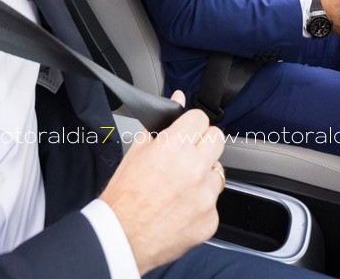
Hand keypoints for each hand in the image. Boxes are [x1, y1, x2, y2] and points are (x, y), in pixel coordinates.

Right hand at [99, 91, 225, 273]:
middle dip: (203, 144)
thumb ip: (161, 125)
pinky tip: (181, 208)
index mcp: (174, 146)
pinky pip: (213, 202)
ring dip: (204, 175)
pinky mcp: (210, 219)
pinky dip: (201, 204)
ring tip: (180, 187)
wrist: (121, 238)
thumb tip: (178, 100)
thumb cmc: (123, 199)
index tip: (187, 132)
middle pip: (217, 139)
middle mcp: (195, 168)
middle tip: (187, 156)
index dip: (191, 125)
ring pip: (218, 172)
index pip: (201, 118)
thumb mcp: (135, 152)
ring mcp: (206, 195)